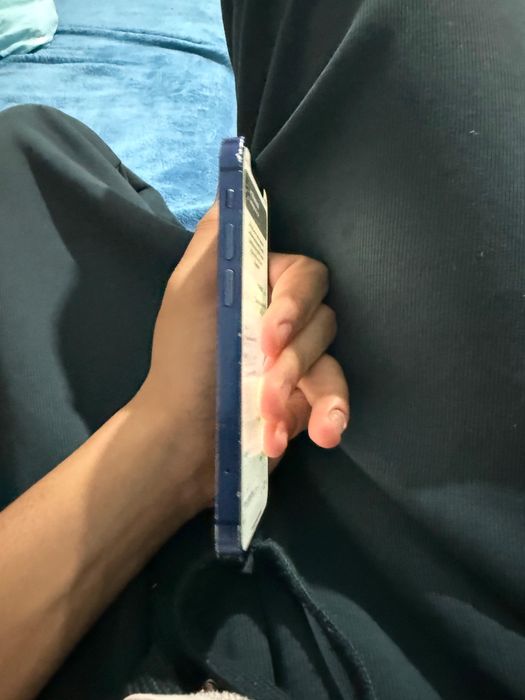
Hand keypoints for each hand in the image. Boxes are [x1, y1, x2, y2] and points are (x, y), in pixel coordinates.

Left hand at [134, 202, 348, 511]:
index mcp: (257, 285)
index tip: (271, 333)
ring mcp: (298, 357)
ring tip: (266, 413)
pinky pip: (336, 397)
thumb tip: (239, 185)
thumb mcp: (189, 292)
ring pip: (331, 358)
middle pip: (323, 316)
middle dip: (293, 353)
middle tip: (264, 375)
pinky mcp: (308, 396)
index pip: (303, 274)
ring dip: (298, 388)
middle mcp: (283, 315)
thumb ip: (217, 240)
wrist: (185, 440)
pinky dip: (326, 416)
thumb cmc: (184, 361)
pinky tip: (310, 435)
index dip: (294, 302)